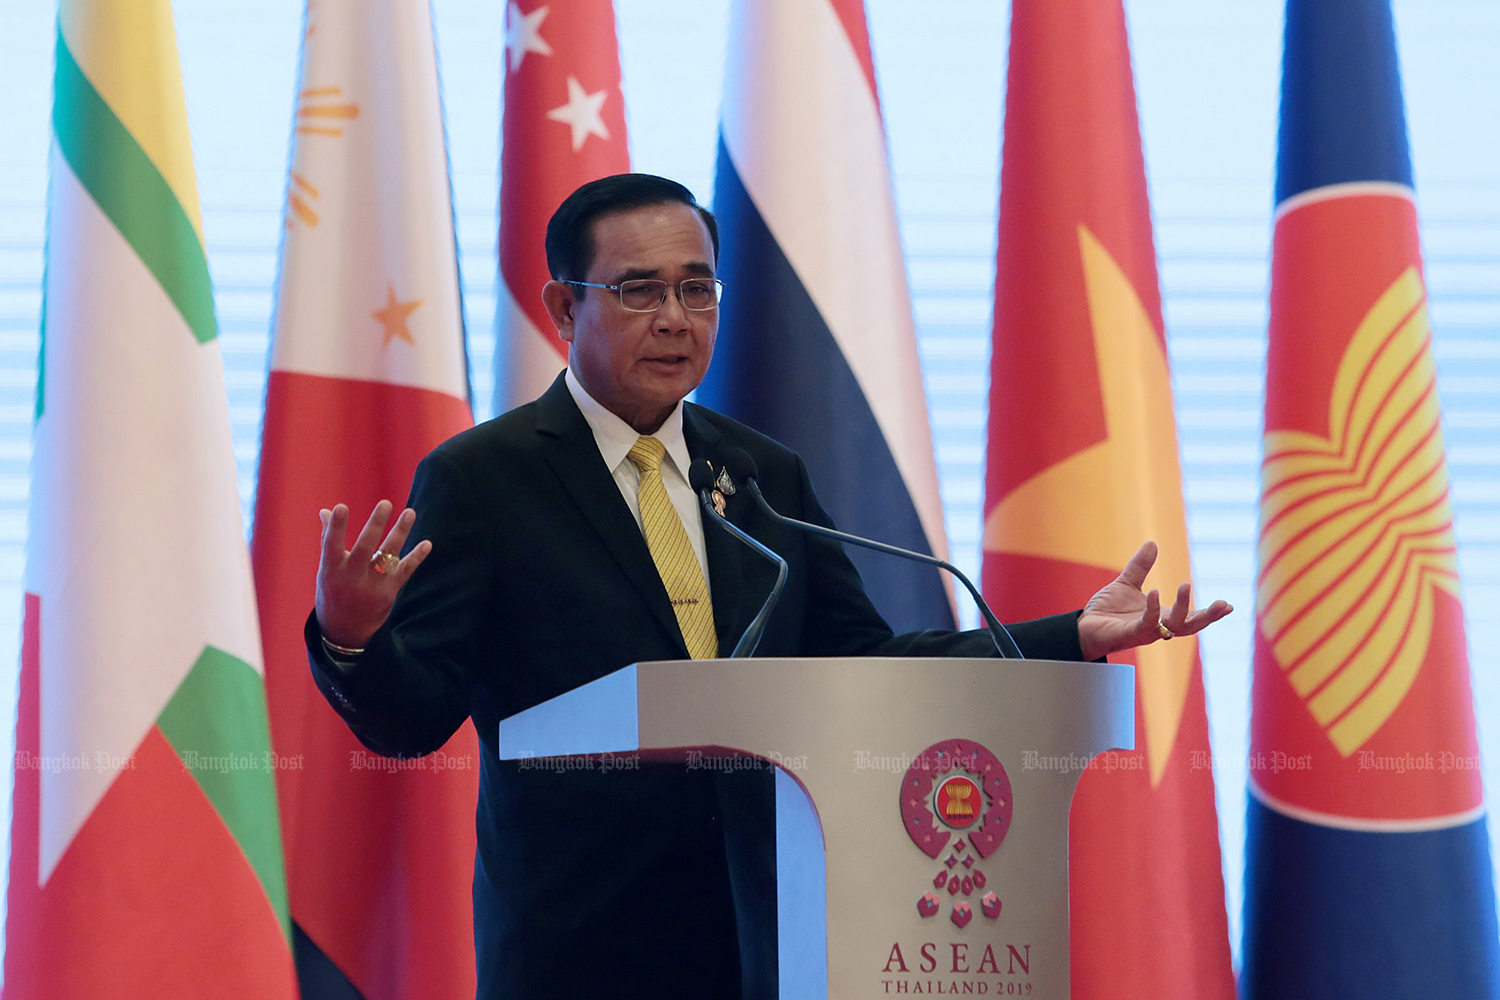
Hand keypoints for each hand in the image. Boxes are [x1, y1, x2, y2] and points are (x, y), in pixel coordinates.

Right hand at [314, 500, 431, 649]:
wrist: (345, 631)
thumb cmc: (333, 591)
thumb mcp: (326, 570)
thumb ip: (329, 540)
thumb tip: (325, 511)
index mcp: (331, 570)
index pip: (331, 545)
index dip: (336, 527)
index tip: (340, 506)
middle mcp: (352, 577)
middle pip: (365, 548)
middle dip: (375, 525)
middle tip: (386, 503)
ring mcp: (371, 586)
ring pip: (388, 556)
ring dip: (400, 533)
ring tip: (410, 512)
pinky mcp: (388, 593)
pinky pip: (404, 572)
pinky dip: (416, 558)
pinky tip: (427, 544)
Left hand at [1076, 541, 1231, 660]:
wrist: (1084, 627)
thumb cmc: (1107, 611)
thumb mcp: (1127, 584)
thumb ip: (1141, 567)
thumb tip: (1153, 543)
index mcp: (1162, 617)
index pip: (1191, 617)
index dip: (1209, 613)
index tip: (1229, 606)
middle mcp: (1159, 627)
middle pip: (1190, 627)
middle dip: (1208, 617)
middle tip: (1224, 605)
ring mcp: (1146, 632)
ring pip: (1172, 627)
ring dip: (1182, 608)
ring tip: (1186, 585)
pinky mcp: (1130, 634)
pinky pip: (1146, 624)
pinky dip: (1152, 609)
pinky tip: (1155, 592)